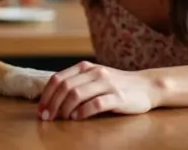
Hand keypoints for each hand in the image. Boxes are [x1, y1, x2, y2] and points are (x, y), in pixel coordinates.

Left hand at [37, 61, 158, 120]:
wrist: (146, 86)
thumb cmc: (116, 85)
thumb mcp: (94, 79)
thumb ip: (76, 84)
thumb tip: (51, 100)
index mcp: (85, 67)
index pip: (58, 79)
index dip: (46, 95)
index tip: (40, 110)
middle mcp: (95, 72)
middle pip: (64, 87)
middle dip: (52, 104)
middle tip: (47, 118)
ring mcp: (107, 83)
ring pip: (76, 94)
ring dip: (64, 109)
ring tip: (62, 119)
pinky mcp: (118, 97)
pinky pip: (95, 104)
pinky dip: (82, 112)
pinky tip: (77, 118)